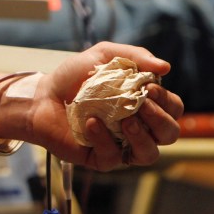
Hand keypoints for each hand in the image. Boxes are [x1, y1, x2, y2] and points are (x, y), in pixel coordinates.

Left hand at [32, 41, 182, 170]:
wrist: (41, 96)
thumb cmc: (73, 77)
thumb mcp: (103, 56)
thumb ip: (134, 56)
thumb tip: (165, 67)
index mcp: (144, 103)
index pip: (173, 108)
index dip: (167, 101)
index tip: (148, 87)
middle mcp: (138, 127)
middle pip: (169, 134)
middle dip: (160, 120)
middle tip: (141, 104)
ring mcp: (121, 145)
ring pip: (149, 154)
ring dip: (142, 137)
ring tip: (126, 121)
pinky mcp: (100, 158)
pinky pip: (113, 157)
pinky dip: (103, 139)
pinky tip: (91, 123)